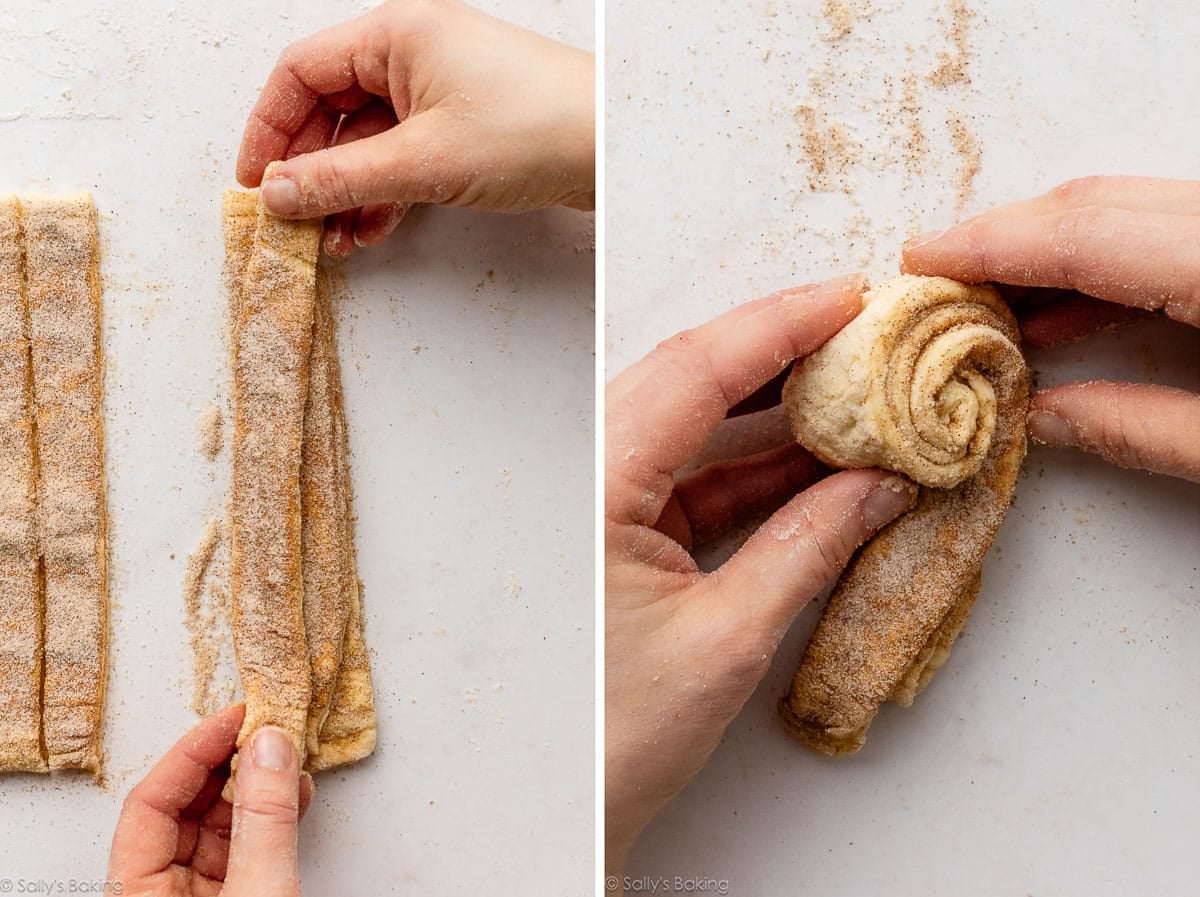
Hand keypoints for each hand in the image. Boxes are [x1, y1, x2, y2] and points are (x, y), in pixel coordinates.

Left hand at [108, 704, 314, 896]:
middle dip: (229, 765)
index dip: (192, 754)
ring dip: (256, 788)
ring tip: (286, 756)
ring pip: (218, 827)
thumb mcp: (259, 891)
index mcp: (137, 894)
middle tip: (264, 729)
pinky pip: (246, 849)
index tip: (234, 720)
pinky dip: (271, 818)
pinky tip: (294, 794)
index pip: (150, 805)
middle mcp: (160, 894)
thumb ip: (264, 820)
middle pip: (184, 810)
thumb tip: (268, 749)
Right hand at [237, 0, 594, 256]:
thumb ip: (342, 179)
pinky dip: (383, 195)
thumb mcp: (423, 160)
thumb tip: (279, 193)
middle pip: (332, 110)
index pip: (302, 72)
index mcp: (397, 35)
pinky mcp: (464, 129)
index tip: (255, 182)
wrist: (617, 149)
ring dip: (345, 193)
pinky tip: (369, 232)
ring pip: (368, 141)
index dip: (269, 128)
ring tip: (330, 242)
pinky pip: (404, 159)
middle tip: (291, 221)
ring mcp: (440, 93)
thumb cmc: (536, 128)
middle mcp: (414, 55)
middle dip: (309, 170)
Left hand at [604, 275, 917, 873]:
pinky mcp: (627, 530)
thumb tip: (882, 483)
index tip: (849, 296)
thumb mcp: (730, 638)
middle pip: (693, 380)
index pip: (696, 372)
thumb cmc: (620, 734)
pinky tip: (825, 459)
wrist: (571, 804)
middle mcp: (593, 477)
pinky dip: (761, 466)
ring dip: (776, 408)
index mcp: (598, 486)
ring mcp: (607, 501)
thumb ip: (809, 547)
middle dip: (782, 350)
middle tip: (862, 326)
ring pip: (698, 425)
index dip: (779, 325)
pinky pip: (699, 475)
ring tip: (856, 383)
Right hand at [901, 175, 1199, 480]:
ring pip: (1125, 210)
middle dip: (1004, 236)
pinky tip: (1061, 315)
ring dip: (1047, 252)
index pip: (1083, 237)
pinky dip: (1103, 266)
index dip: (991, 244)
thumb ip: (1143, 429)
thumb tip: (1046, 420)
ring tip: (985, 303)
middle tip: (936, 275)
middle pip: (1096, 205)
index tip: (922, 259)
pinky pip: (1160, 232)